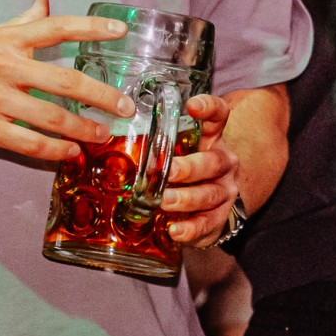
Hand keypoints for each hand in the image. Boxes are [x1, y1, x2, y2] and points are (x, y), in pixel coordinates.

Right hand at [0, 0, 135, 161]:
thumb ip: (19, 23)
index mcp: (5, 40)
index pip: (56, 27)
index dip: (91, 28)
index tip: (121, 31)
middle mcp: (1, 65)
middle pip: (65, 80)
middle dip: (102, 96)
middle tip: (125, 107)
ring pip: (52, 118)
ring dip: (84, 130)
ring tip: (102, 136)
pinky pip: (30, 144)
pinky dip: (55, 151)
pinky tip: (70, 154)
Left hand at [159, 92, 240, 245]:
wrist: (215, 203)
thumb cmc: (186, 171)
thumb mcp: (177, 151)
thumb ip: (154, 143)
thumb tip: (110, 136)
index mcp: (212, 139)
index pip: (218, 116)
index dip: (208, 108)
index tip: (191, 105)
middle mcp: (223, 164)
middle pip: (213, 162)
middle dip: (189, 167)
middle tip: (168, 170)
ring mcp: (225, 193)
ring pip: (210, 194)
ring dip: (187, 198)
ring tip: (164, 201)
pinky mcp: (220, 220)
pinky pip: (209, 225)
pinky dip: (191, 229)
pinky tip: (175, 230)